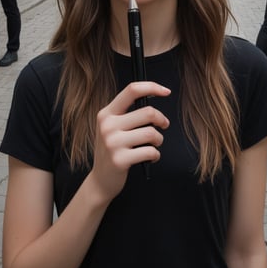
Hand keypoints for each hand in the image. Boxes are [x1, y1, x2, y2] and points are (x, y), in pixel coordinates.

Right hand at [91, 81, 169, 200]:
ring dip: (159, 140)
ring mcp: (112, 143)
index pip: (132, 90)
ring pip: (151, 133)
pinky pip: (150, 151)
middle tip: (163, 126)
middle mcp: (107, 125)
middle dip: (161, 120)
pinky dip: (156, 155)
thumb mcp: (112, 127)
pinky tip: (151, 158)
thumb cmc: (113, 150)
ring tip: (154, 145)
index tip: (166, 91)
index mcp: (106, 113)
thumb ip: (127, 113)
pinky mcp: (120, 160)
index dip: (152, 87)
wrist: (100, 180)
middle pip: (148, 112)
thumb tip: (153, 96)